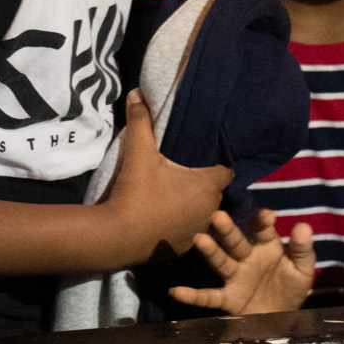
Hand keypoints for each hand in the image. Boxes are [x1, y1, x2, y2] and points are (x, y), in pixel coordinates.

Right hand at [103, 90, 232, 263]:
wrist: (117, 236)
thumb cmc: (136, 192)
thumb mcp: (138, 152)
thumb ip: (140, 121)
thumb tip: (136, 93)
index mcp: (207, 186)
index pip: (225, 171)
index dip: (215, 165)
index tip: (201, 161)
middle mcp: (211, 211)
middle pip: (214, 192)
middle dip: (201, 185)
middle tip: (182, 175)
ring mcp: (199, 233)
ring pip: (203, 214)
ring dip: (192, 207)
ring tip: (172, 197)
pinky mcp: (184, 250)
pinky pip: (190, 233)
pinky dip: (181, 226)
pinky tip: (164, 218)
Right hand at [171, 208, 315, 314]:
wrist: (283, 318)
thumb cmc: (290, 288)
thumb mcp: (302, 270)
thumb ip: (303, 250)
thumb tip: (303, 226)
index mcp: (266, 247)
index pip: (262, 230)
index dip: (263, 222)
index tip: (267, 216)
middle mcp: (247, 258)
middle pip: (235, 241)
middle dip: (228, 230)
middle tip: (219, 216)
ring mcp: (235, 278)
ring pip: (221, 262)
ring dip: (211, 251)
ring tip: (200, 239)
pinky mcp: (228, 299)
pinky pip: (209, 297)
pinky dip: (193, 296)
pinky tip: (176, 291)